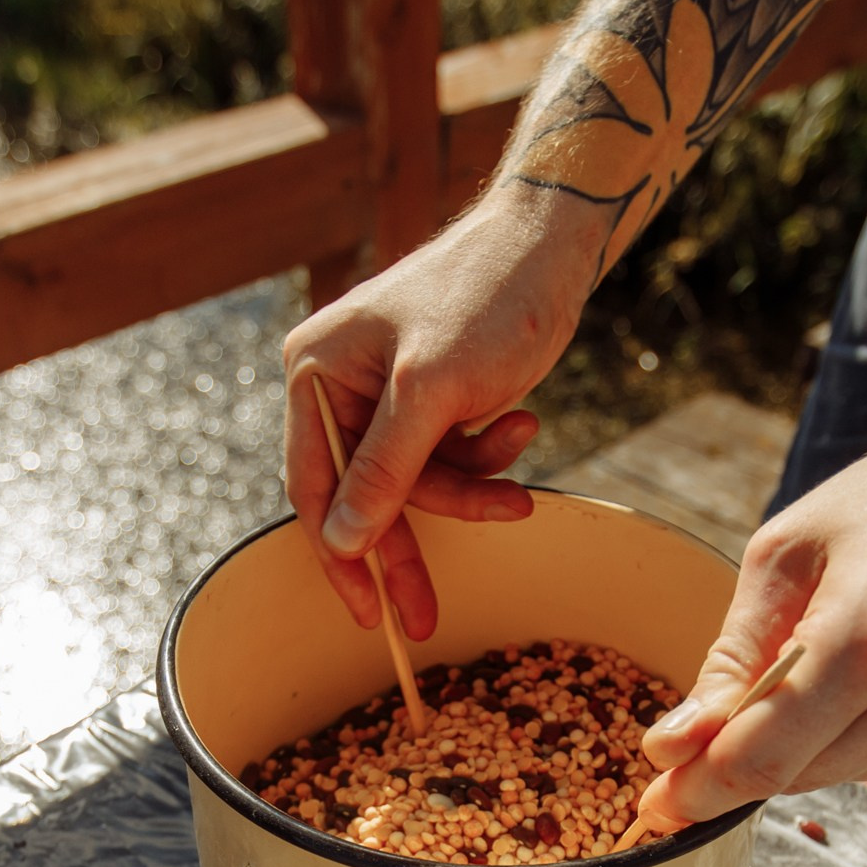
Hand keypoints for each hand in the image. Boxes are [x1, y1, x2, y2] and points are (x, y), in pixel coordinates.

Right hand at [281, 188, 605, 637]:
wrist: (551, 250)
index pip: (314, 485)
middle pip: (367, 495)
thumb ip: (384, 470)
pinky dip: (488, 460)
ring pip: (419, 485)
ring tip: (519, 485)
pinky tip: (522, 426)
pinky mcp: (436, 401)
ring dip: (471, 490)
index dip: (340, 553)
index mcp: (316, 374)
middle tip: (426, 617)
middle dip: (411, 546)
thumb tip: (341, 541)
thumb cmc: (484, 300)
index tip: (366, 612)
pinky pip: (451, 460)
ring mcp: (390, 397)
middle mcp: (341, 387)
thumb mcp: (431, 393)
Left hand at [637, 422, 866, 825]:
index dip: (698, 792)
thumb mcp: (788, 551)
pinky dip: (857, 734)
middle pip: (795, 775)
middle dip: (736, 767)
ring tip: (826, 658)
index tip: (654, 806)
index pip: (763, 756)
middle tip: (693, 748)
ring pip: (838, 775)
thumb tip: (675, 745)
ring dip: (802, 743)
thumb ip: (732, 658)